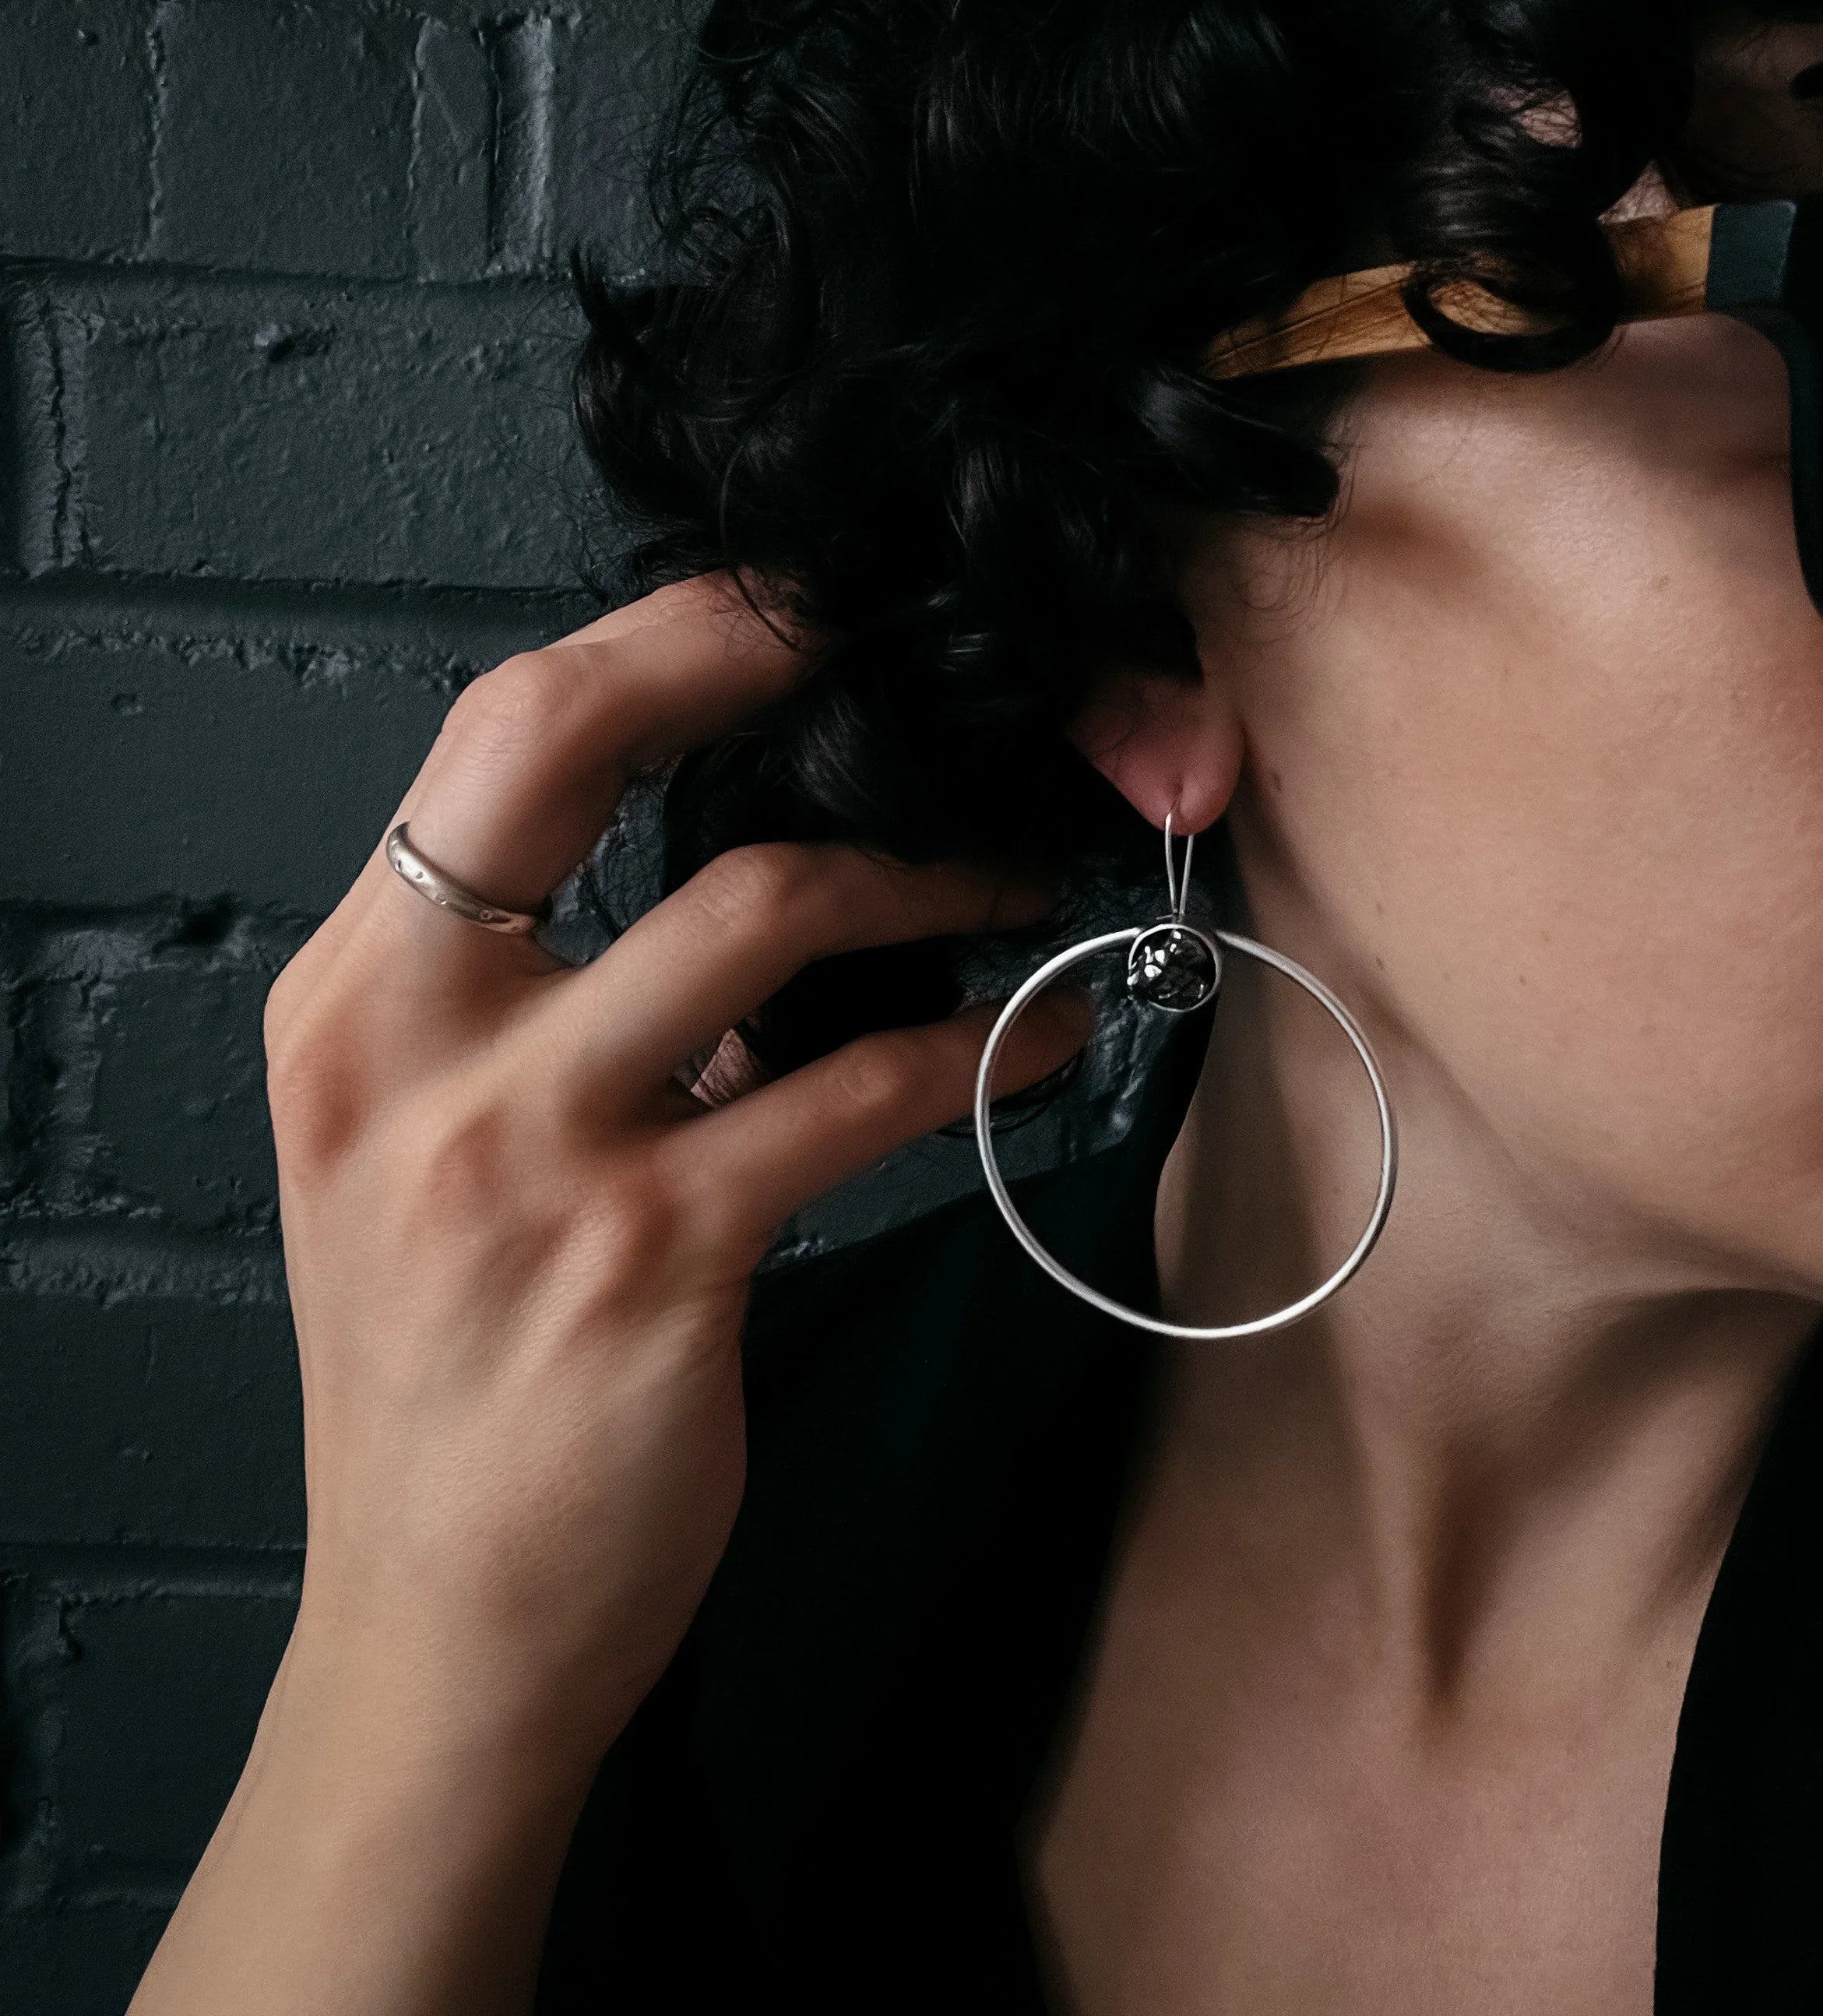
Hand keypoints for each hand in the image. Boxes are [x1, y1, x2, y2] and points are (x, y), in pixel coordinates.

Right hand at [132, 573, 1086, 2014]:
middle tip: (919, 659)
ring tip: (1026, 881)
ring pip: (764, 907)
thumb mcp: (419, 1163)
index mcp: (353, 1001)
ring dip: (928, 877)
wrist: (438, 1634)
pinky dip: (978, 1046)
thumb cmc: (450, 1386)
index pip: (495, 737)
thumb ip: (529, 1011)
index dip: (661, 638)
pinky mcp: (652, 1259)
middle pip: (574, 740)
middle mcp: (411, 1046)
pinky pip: (858, 1091)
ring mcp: (526, 1151)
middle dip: (760, 654)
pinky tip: (1044, 1037)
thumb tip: (743, 883)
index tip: (798, 612)